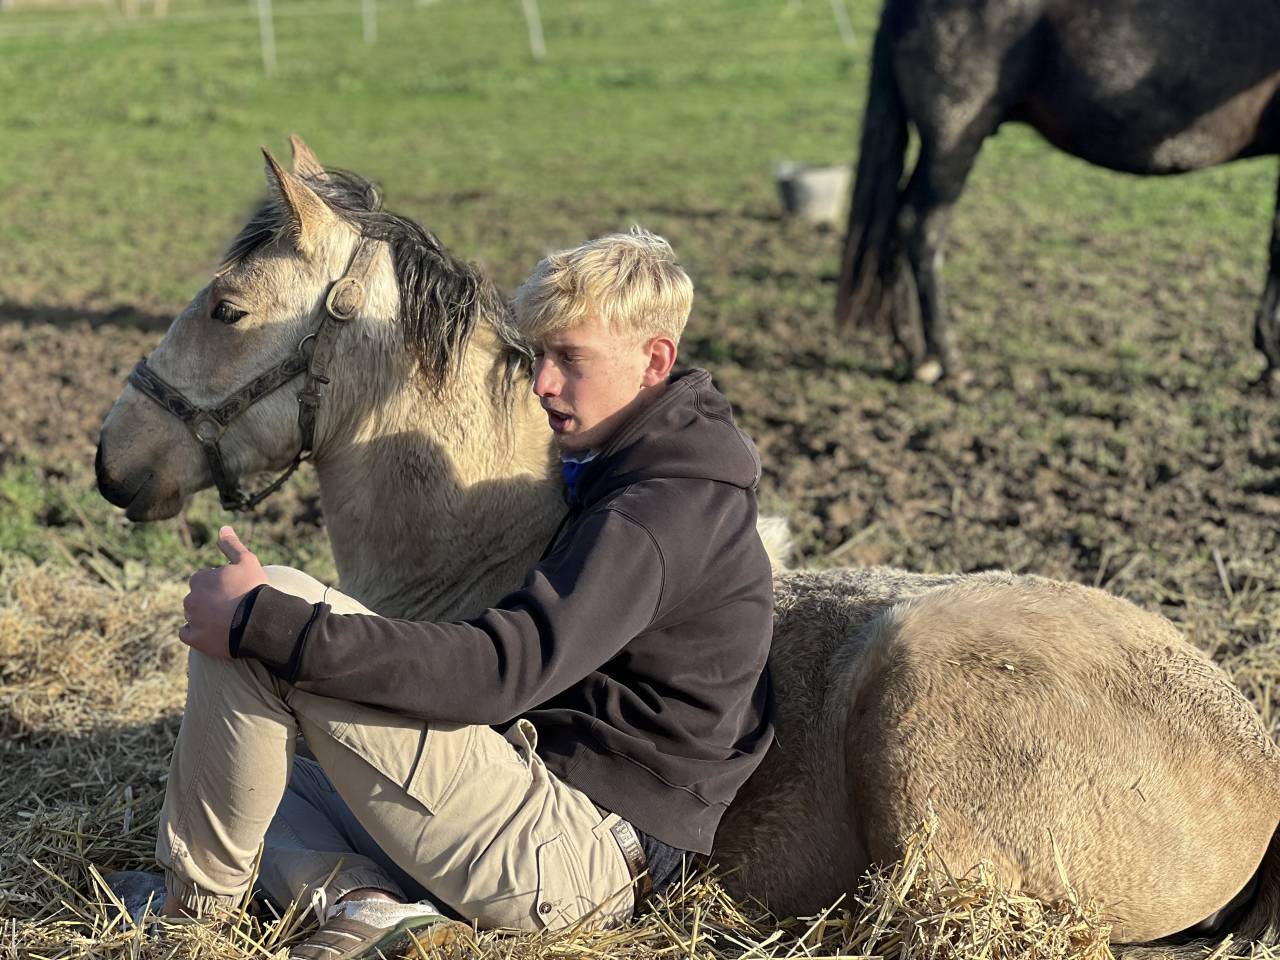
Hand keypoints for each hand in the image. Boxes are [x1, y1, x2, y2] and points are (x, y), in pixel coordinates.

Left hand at [179, 526, 268, 657]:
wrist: (259, 622)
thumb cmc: (253, 589)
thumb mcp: (247, 561)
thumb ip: (231, 545)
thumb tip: (223, 528)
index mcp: (200, 579)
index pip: (203, 579)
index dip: (219, 584)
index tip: (234, 590)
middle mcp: (191, 598)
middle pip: (197, 597)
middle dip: (209, 600)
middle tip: (231, 605)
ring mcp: (192, 620)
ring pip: (192, 615)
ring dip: (203, 616)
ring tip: (225, 620)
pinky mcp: (195, 639)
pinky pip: (187, 634)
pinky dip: (196, 633)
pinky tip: (211, 632)